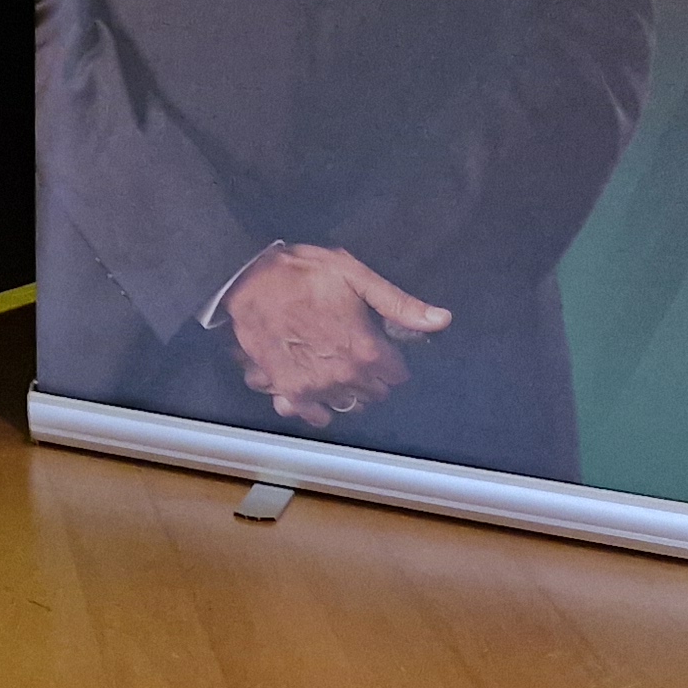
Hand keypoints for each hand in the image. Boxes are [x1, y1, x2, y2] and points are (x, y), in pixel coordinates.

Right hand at [223, 244, 449, 430]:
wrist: (246, 278)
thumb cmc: (301, 272)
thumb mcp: (355, 276)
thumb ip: (399, 304)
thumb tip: (441, 320)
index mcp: (366, 350)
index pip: (397, 375)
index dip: (391, 358)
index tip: (379, 343)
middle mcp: (344, 376)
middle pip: (375, 393)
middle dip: (372, 375)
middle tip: (356, 350)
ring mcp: (315, 386)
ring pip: (347, 404)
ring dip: (346, 390)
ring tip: (334, 364)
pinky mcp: (288, 389)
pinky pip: (312, 414)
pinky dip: (316, 406)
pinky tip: (315, 385)